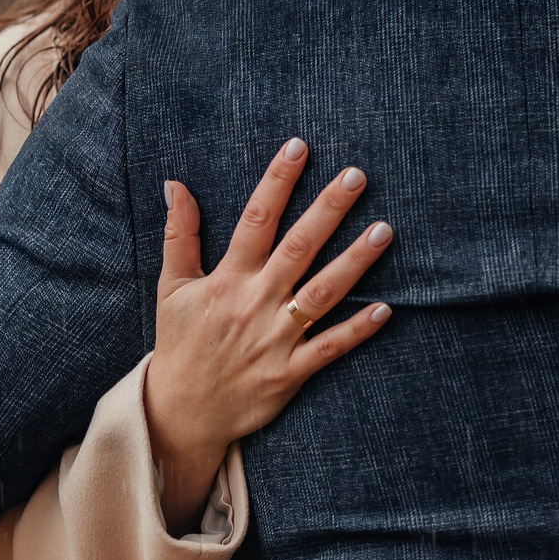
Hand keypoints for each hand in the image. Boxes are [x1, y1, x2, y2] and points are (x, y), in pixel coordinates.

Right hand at [144, 138, 394, 532]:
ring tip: (384, 230)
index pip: (255, 220)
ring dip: (353, 262)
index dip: (276, 181)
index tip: (299, 147)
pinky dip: (357, 330)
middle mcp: (254, 303)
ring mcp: (275, 339)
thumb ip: (179, 234)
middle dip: (327, 210)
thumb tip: (175, 184)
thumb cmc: (180, 344)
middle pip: (296, 248)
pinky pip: (329, 348)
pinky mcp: (290, 373)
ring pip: (321, 294)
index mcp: (226, 279)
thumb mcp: (172, 287)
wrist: (182, 412)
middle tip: (357, 176)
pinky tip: (386, 308)